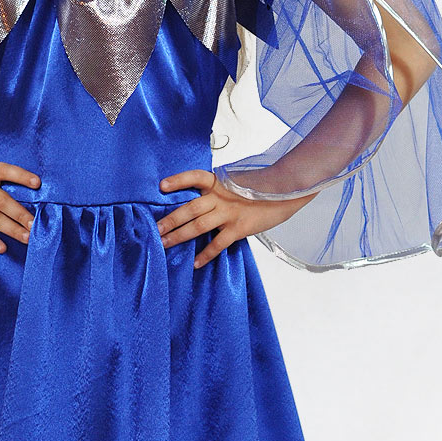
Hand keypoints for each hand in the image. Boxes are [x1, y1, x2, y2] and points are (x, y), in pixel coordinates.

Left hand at [156, 168, 309, 267]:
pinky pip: (218, 243)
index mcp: (219, 182)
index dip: (178, 181)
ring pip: (199, 226)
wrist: (285, 193)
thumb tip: (197, 201)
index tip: (162, 186)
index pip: (195, 177)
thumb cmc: (259, 189)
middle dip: (170, 220)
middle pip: (190, 208)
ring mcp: (229, 213)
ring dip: (180, 236)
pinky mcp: (239, 228)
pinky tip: (196, 263)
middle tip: (155, 230)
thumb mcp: (236, 183)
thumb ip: (217, 190)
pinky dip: (206, 254)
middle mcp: (221, 197)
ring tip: (165, 244)